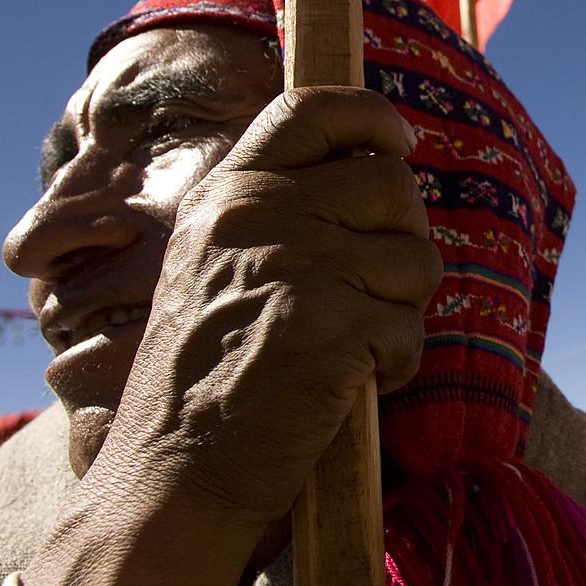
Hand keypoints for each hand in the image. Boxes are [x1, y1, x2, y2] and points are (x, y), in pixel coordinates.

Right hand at [23, 88, 441, 585]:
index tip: (396, 144)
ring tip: (350, 348)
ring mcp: (300, 266)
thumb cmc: (197, 381)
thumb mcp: (208, 267)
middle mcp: (260, 214)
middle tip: (369, 292)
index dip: (371, 117)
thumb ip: (272, 213)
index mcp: (226, 193)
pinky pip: (411, 328)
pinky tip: (348, 387)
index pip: (314, 109)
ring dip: (401, 310)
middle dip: (400, 240)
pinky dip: (395, 365)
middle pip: (391, 185)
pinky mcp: (336, 327)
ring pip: (416, 258)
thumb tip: (375, 170)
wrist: (169, 476)